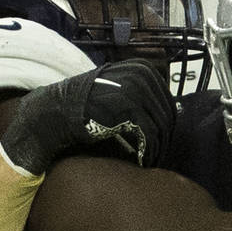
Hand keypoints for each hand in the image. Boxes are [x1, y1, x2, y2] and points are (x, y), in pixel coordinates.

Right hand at [0, 60, 174, 174]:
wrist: (58, 111)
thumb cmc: (88, 107)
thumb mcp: (118, 92)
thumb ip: (143, 99)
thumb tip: (173, 116)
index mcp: (143, 68)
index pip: (168, 102)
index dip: (166, 128)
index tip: (158, 145)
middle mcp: (142, 74)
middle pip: (168, 115)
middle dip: (163, 140)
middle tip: (155, 158)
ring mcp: (136, 88)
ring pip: (161, 126)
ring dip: (157, 149)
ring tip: (148, 162)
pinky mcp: (128, 105)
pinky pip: (150, 134)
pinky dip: (148, 151)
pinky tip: (140, 161)